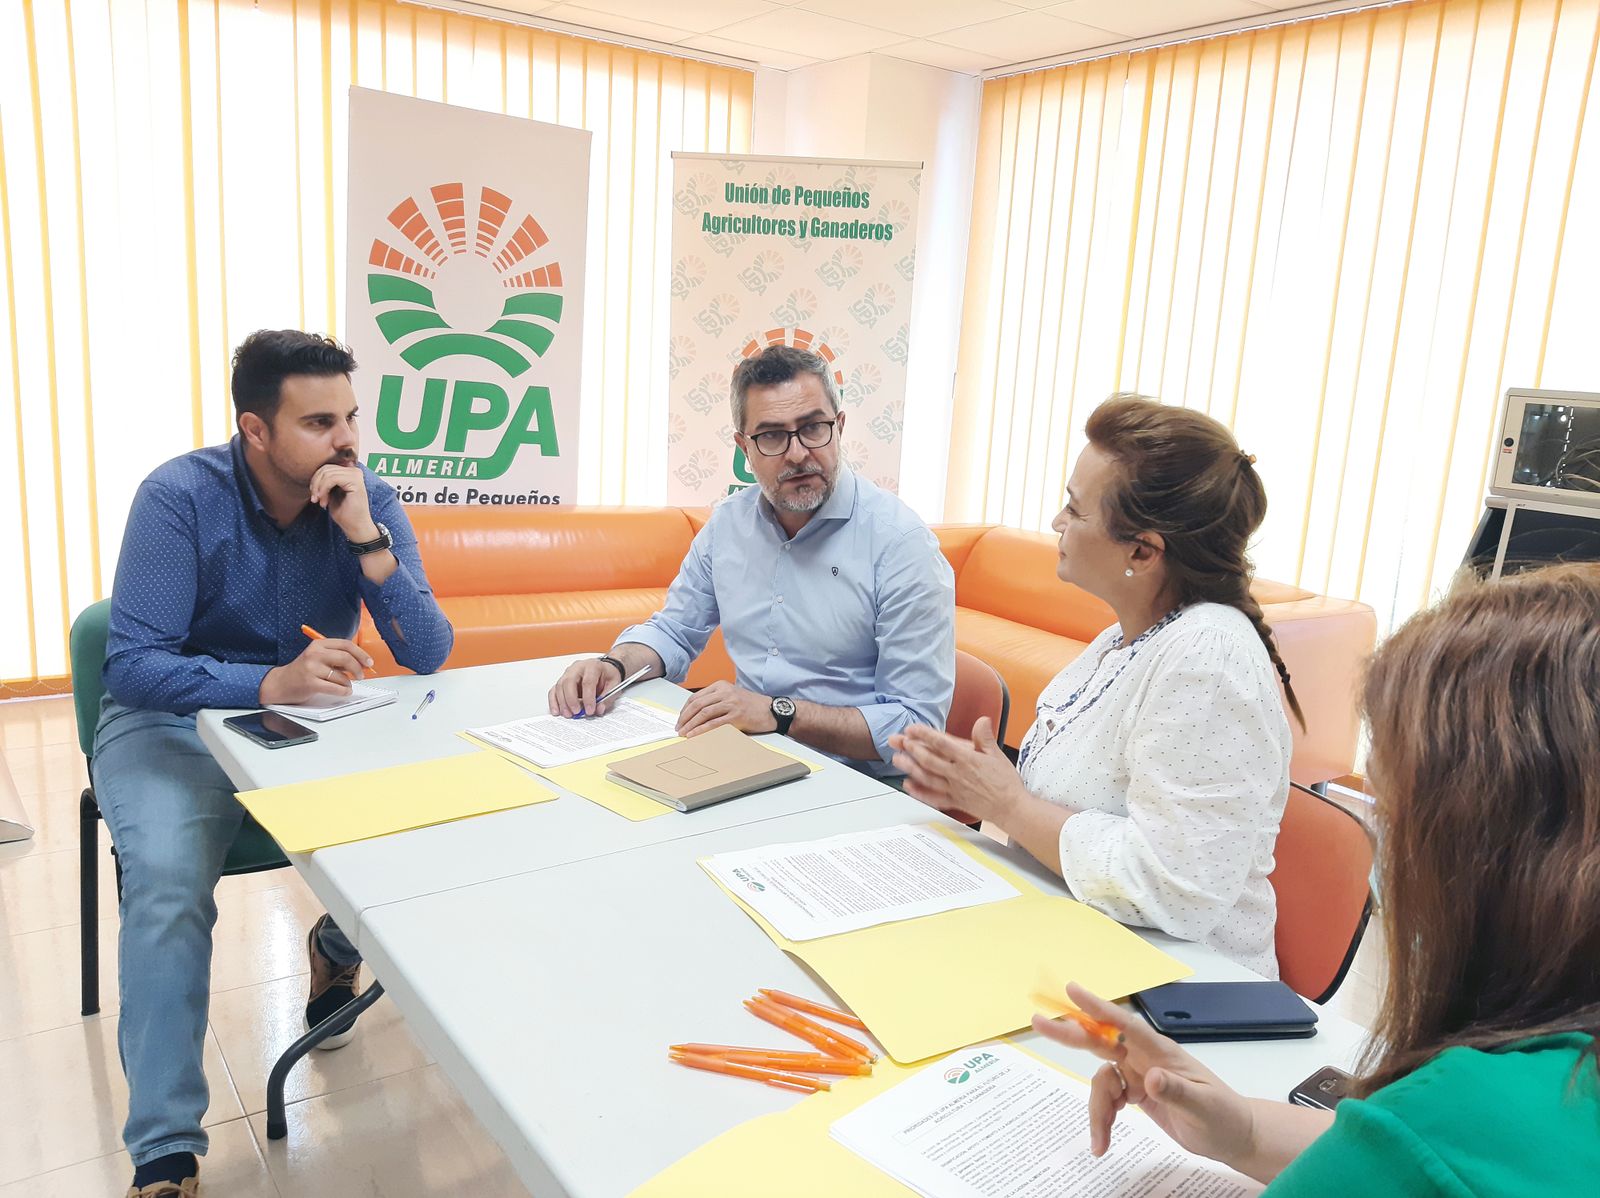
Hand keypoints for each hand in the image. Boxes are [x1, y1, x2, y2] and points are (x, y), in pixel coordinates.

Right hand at [259, 638, 372, 705]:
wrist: (280, 683)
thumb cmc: (303, 671)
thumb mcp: (317, 657)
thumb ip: (336, 657)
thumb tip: (361, 662)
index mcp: (319, 644)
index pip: (346, 645)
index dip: (361, 654)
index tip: (369, 662)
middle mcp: (314, 654)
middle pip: (346, 658)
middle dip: (358, 668)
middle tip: (362, 675)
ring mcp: (311, 668)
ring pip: (341, 675)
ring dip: (348, 683)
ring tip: (346, 685)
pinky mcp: (310, 683)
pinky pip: (335, 687)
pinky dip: (344, 690)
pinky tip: (344, 691)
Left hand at [309, 463, 376, 541]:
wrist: (356, 527)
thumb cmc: (345, 513)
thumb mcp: (332, 493)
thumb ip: (327, 481)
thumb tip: (315, 473)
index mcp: (350, 472)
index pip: (326, 468)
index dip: (315, 480)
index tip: (314, 496)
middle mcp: (354, 471)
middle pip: (325, 469)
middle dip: (315, 484)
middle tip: (315, 500)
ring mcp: (356, 475)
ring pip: (327, 474)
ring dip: (319, 489)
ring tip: (320, 502)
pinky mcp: (355, 481)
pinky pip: (332, 479)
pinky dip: (323, 490)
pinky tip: (324, 502)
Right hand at [548, 658, 622, 717]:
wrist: (604, 669)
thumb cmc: (608, 675)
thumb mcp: (615, 685)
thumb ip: (608, 698)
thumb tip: (599, 709)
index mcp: (593, 666)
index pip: (588, 681)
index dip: (588, 697)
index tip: (590, 710)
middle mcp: (578, 667)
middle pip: (569, 681)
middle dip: (571, 699)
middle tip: (576, 712)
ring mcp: (568, 673)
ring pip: (560, 686)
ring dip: (562, 702)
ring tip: (568, 715)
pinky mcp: (562, 680)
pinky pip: (554, 690)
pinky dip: (554, 701)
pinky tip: (557, 711)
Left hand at [676, 681, 775, 737]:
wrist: (772, 710)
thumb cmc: (752, 706)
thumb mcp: (731, 697)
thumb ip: (715, 701)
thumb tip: (695, 715)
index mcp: (721, 685)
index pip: (696, 697)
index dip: (685, 709)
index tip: (680, 719)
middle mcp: (725, 692)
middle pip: (698, 704)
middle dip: (685, 718)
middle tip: (678, 728)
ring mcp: (731, 703)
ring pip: (703, 713)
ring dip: (690, 725)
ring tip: (683, 733)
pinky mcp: (736, 715)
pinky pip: (714, 723)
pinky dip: (701, 730)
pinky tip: (694, 735)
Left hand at [888, 717, 1022, 824]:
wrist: (1011, 807)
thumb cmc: (1005, 782)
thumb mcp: (997, 754)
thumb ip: (985, 737)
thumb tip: (982, 720)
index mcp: (968, 759)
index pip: (942, 744)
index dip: (924, 735)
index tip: (912, 729)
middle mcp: (957, 774)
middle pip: (929, 760)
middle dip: (911, 749)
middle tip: (898, 742)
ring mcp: (954, 789)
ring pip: (927, 777)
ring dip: (910, 768)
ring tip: (897, 759)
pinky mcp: (955, 801)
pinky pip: (934, 797)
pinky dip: (920, 792)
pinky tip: (908, 786)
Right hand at [1032, 983, 1254, 1165]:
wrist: (1232, 1137)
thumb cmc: (1223, 1117)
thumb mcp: (1203, 1107)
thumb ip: (1176, 1090)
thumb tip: (1150, 1077)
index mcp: (1161, 1052)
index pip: (1125, 1025)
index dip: (1098, 1007)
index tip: (1072, 990)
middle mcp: (1145, 1058)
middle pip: (1101, 1042)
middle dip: (1070, 1034)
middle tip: (1038, 1023)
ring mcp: (1138, 1075)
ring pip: (1101, 1081)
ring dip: (1096, 1109)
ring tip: (1100, 1141)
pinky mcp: (1136, 1093)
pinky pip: (1107, 1100)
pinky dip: (1102, 1120)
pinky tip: (1103, 1142)